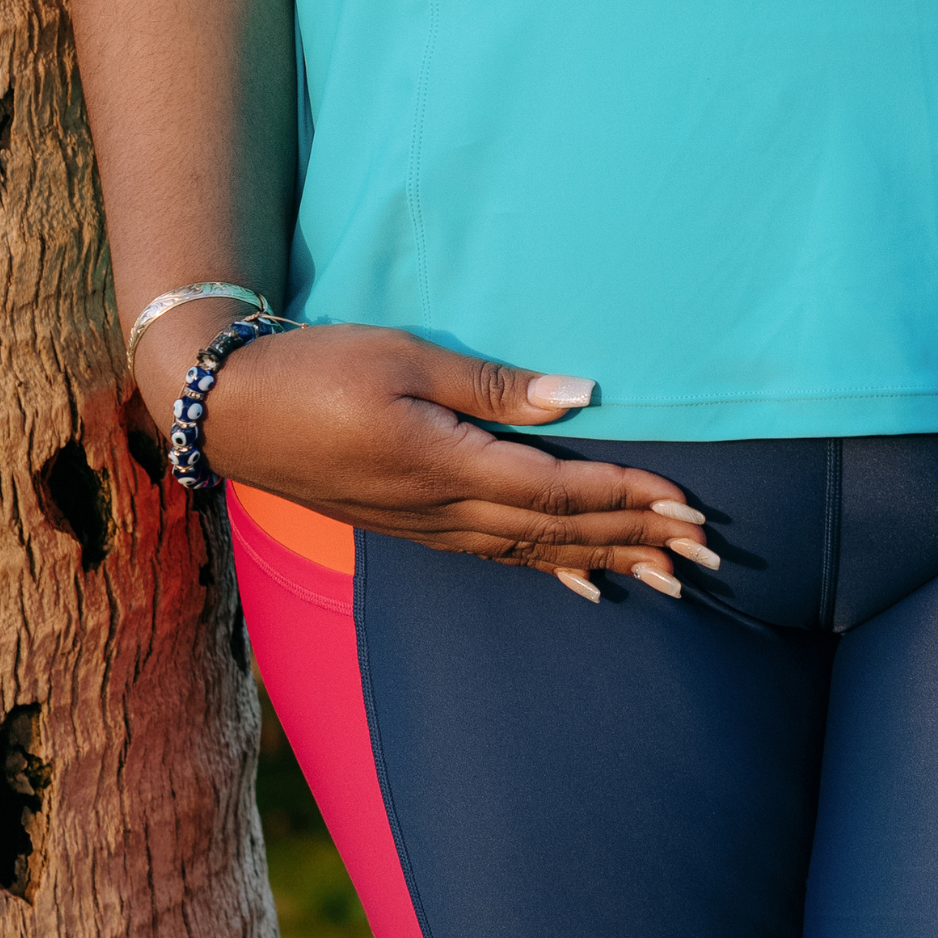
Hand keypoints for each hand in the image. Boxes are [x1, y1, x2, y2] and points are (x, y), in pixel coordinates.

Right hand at [143, 312, 719, 602]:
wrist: (231, 410)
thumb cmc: (318, 367)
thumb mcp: (407, 357)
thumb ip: (494, 384)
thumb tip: (579, 396)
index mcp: (448, 467)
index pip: (560, 491)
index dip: (628, 499)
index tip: (688, 505)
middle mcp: (444, 510)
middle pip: (560, 532)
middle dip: (638, 542)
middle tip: (706, 556)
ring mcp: (427, 525)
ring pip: (534, 551)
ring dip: (605, 559)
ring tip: (666, 574)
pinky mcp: (412, 524)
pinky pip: (499, 556)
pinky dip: (551, 566)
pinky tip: (583, 580)